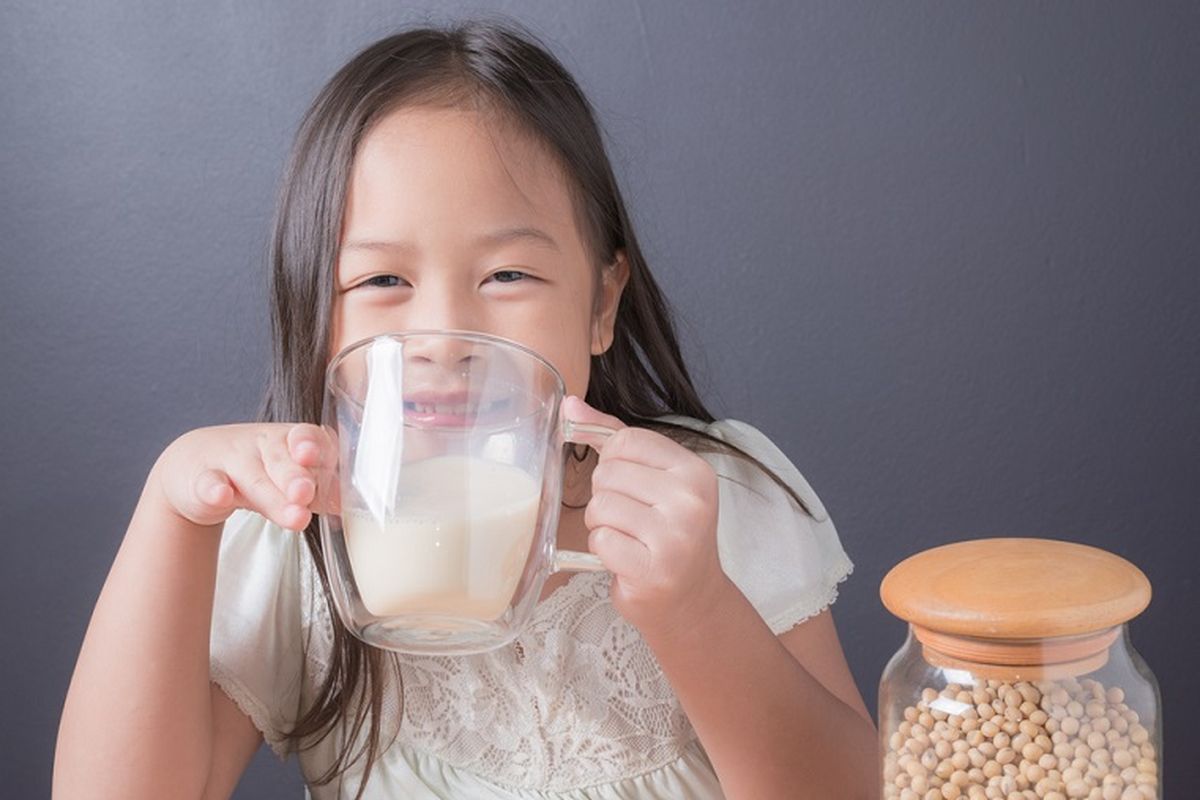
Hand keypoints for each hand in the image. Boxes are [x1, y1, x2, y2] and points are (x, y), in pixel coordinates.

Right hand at [153, 423, 338, 530]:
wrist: (198, 467)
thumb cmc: (257, 471)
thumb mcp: (287, 477)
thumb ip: (317, 491)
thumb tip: (349, 506)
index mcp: (287, 440)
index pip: (306, 436)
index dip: (313, 446)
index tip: (315, 457)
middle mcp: (260, 445)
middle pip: (281, 458)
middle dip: (296, 477)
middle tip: (306, 494)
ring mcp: (230, 460)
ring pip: (252, 476)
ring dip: (272, 494)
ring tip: (295, 516)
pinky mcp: (201, 480)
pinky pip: (208, 483)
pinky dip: (213, 490)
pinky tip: (221, 496)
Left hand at [564, 396, 735, 636]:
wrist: (691, 599)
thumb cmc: (667, 534)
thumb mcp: (654, 480)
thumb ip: (612, 437)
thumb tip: (569, 404)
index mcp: (694, 471)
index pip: (626, 440)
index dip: (613, 462)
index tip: (631, 486)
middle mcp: (690, 501)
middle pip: (608, 473)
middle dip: (605, 497)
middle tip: (631, 520)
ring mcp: (675, 537)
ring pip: (600, 507)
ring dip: (602, 525)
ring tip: (628, 539)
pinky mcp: (654, 570)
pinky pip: (600, 541)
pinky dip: (603, 551)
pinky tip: (626, 559)